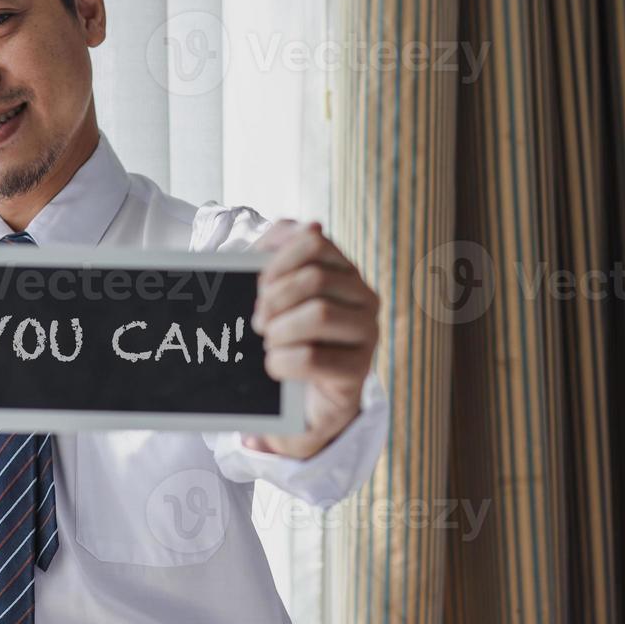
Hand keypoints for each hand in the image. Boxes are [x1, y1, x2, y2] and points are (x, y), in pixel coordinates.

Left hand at [243, 220, 379, 458]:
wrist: (300, 401)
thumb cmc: (287, 338)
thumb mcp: (273, 291)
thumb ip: (278, 251)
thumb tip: (304, 223)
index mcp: (345, 271)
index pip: (315, 241)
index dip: (277, 261)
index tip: (259, 286)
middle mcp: (364, 298)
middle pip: (315, 278)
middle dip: (274, 300)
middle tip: (257, 323)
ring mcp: (367, 334)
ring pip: (319, 315)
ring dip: (279, 331)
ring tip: (270, 344)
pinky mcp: (358, 371)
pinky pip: (313, 357)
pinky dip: (282, 362)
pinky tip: (277, 367)